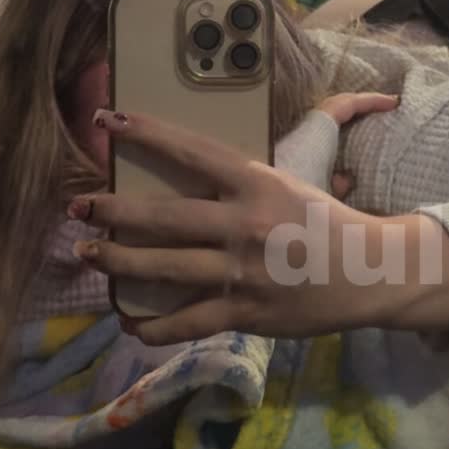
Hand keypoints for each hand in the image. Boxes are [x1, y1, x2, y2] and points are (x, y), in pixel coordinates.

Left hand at [70, 107, 448, 346]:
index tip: (108, 120)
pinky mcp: (246, 311)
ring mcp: (243, 271)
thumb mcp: (293, 180)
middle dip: (112, 211)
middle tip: (77, 207)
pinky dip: (155, 327)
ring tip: (87, 253)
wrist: (370, 273)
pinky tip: (130, 323)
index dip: (147, 134)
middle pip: (163, 216)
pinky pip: (189, 321)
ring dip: (120, 261)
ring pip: (166, 268)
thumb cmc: (327, 222)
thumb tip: (206, 155)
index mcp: (257, 183)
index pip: (192, 151)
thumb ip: (247, 173)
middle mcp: (244, 224)